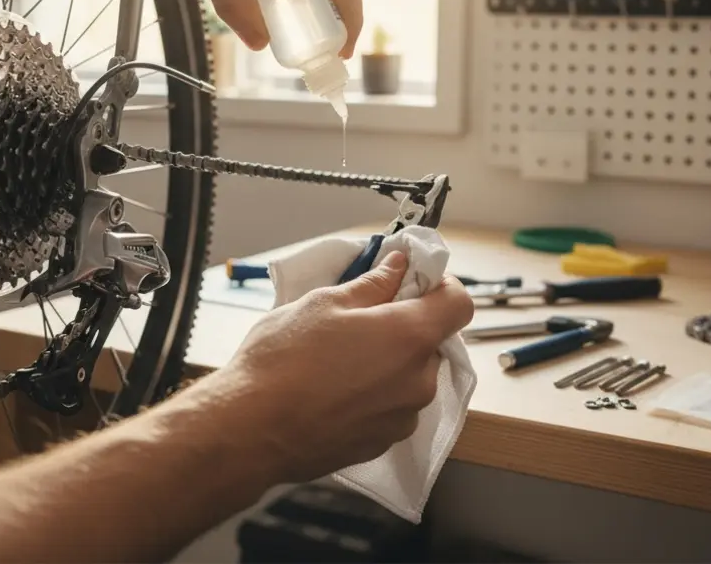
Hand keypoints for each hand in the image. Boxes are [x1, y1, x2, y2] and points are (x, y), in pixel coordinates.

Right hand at [214, 252, 472, 483]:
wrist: (250, 430)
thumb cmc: (283, 360)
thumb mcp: (324, 303)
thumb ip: (373, 284)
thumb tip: (397, 267)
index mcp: (410, 337)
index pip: (459, 303)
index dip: (441, 286)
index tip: (414, 282)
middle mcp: (418, 381)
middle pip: (431, 342)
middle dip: (404, 326)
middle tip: (360, 319)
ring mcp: (402, 418)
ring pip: (409, 377)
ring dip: (387, 363)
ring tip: (339, 360)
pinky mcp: (382, 443)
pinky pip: (390, 407)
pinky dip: (373, 394)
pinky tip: (333, 390)